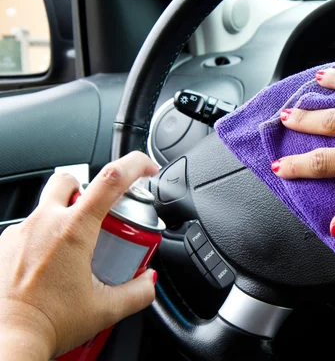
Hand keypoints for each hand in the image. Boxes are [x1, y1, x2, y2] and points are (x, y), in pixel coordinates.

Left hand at [0, 151, 158, 358]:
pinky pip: (29, 229)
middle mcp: (44, 223)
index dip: (137, 165)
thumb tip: (148, 281)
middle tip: (101, 217)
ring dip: (66, 218)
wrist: (7, 341)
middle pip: (71, 179)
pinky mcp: (3, 246)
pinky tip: (50, 267)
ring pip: (48, 206)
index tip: (148, 169)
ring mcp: (20, 233)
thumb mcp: (106, 310)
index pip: (112, 179)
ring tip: (74, 253)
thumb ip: (138, 292)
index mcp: (74, 230)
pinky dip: (44, 239)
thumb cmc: (47, 324)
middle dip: (89, 188)